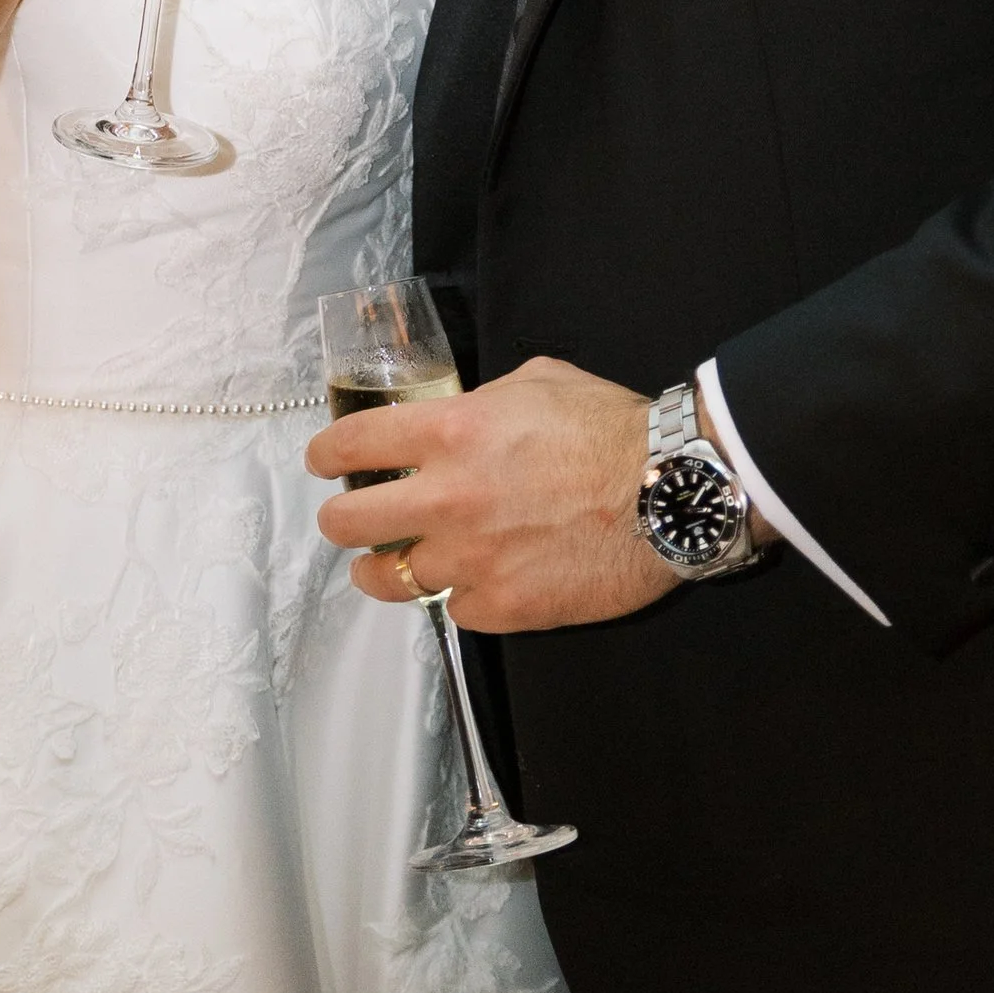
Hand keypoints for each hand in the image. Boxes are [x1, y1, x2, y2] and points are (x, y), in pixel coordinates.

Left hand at [308, 356, 674, 627]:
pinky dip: (461, 597)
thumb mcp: (536, 382)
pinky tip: (473, 584)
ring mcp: (473, 558)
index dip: (325, 454)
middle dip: (340, 520)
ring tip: (386, 567)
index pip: (353, 444)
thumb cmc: (610, 426)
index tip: (321, 462)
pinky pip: (457, 610)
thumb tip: (460, 417)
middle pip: (347, 523)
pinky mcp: (505, 606)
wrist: (672, 491)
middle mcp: (448, 497)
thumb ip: (482, 402)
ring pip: (391, 578)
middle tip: (349, 521)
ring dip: (385, 570)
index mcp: (449, 432)